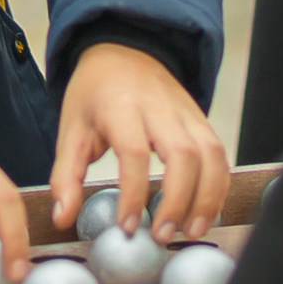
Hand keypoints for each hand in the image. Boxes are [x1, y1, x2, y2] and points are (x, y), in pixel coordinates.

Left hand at [50, 42, 228, 242]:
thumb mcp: (71, 129)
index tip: (127, 227)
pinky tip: (206, 211)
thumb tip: (62, 218)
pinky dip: (219, 185)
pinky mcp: (201, 118)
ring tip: (192, 231)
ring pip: (210, 153)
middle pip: (182, 154)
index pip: (134, 152)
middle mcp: (159, 106)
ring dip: (207, 197)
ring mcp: (186, 111)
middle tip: (164, 235)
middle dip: (178, 200)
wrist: (123, 47)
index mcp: (120, 106)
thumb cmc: (95, 93)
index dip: (133, 193)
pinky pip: (220, 153)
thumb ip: (66, 176)